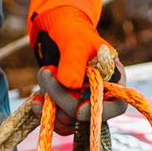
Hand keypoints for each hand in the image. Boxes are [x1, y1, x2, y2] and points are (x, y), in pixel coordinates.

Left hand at [32, 6, 119, 120]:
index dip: (99, 111)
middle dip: (63, 97)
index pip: (116, 105)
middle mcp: (100, 94)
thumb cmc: (72, 32)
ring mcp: (82, 100)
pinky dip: (46, 112)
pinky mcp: (67, 104)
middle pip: (87, 113)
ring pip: (69, 118)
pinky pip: (58, 118)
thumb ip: (74, 62)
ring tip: (43, 75)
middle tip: (47, 74)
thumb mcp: (74, 42)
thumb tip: (70, 85)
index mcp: (113, 79)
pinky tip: (35, 100)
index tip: (79, 110)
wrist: (56, 31)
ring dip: (52, 104)